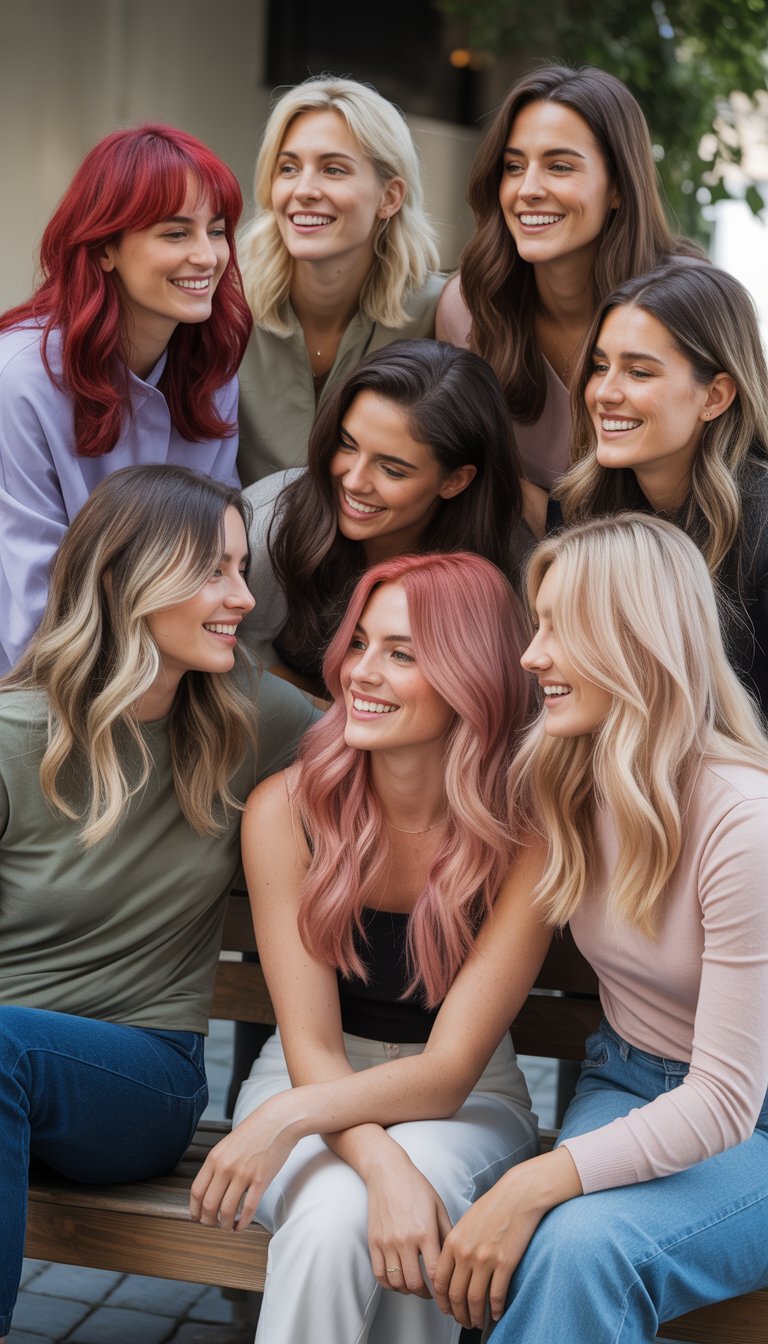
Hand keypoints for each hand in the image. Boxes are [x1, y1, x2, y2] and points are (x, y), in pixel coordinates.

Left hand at [189, 1091, 300, 1230]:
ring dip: (225, 1224)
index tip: (197, 1217)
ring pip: (227, 1210)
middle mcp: (226, 1167)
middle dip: (209, 1221)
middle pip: (209, 1205)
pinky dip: (243, 1223)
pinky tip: (242, 1225)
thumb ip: (218, 1165)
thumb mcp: (228, 1145)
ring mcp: (243, 1174)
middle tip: (213, 1224)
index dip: (195, 1209)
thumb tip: (210, 1189)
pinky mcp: (261, 1180)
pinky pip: (248, 1209)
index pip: (196, 1191)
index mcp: (215, 1158)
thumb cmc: (255, 1131)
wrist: (279, 1120)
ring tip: (228, 1226)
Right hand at [366, 1150, 452, 1298]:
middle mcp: (405, 1240)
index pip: (435, 1272)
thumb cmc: (416, 1187)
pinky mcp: (373, 1242)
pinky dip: (389, 1284)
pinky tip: (398, 1280)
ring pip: (396, 1282)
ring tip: (415, 1285)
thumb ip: (447, 1234)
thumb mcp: (438, 1207)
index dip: (442, 1287)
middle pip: (414, 1283)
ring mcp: (387, 1242)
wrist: (386, 1172)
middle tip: (431, 1292)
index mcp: (425, 1231)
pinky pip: (379, 1275)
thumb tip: (454, 1259)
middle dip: (425, 1293)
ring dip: (407, 1289)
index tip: (446, 1289)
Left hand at [432, 1149, 580, 1328]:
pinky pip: (497, 1295)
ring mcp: (485, 1258)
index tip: (446, 1309)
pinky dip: (495, 1309)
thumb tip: (452, 1268)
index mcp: (453, 1242)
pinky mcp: (505, 1262)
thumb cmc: (494, 1206)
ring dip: (475, 1317)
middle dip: (457, 1314)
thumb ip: (456, 1244)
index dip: (442, 1301)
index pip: (439, 1281)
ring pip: (474, 1300)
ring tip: (478, 1322)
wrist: (518, 1195)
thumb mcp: (466, 1222)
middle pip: (455, 1295)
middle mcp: (466, 1252)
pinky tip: (496, 1313)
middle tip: (462, 1321)